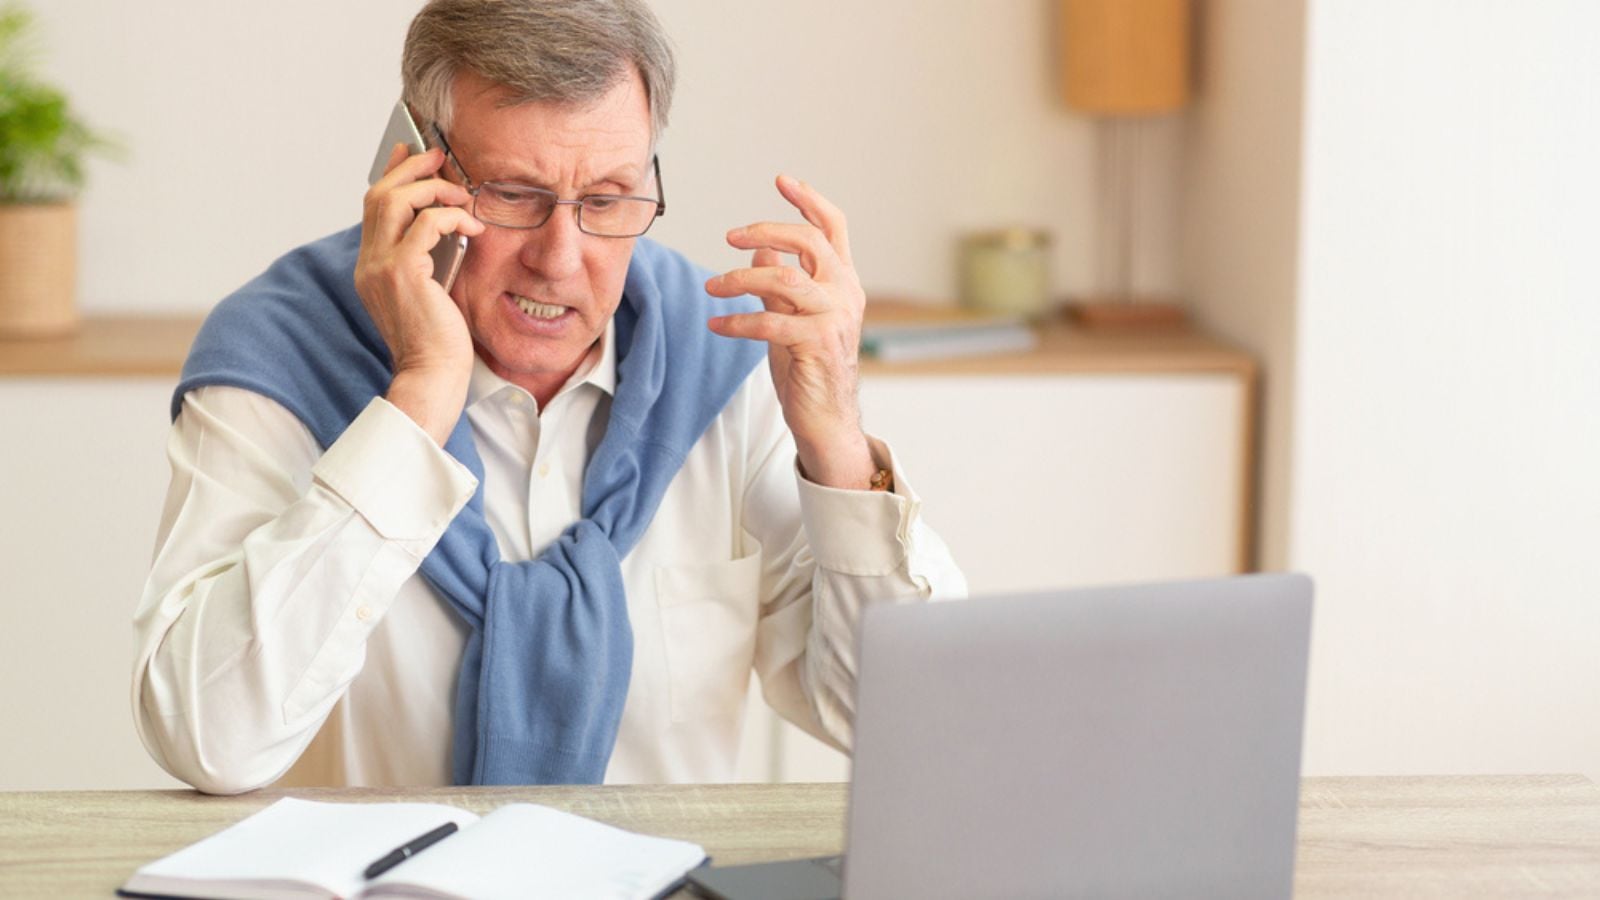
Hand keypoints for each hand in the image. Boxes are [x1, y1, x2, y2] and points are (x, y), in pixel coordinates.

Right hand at [354, 143, 485, 442]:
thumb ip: (426, 260)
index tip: (411, 153)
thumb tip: (444, 226)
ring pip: (395, 201)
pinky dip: (451, 217)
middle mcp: (368, 263)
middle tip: (439, 157)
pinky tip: (472, 227)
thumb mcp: (428, 292)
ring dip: (431, 189)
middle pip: (378, 195)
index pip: (374, 208)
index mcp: (371, 267)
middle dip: (410, 170)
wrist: (431, 376)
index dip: (392, 175)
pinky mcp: (403, 273)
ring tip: (460, 194)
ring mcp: (380, 267)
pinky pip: (425, 224)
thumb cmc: (437, 342)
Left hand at [705, 175, 876, 489]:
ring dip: (742, 278)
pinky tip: (716, 324)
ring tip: (713, 287)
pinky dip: (737, 321)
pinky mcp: (817, 345)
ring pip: (786, 279)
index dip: (809, 200)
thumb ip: (782, 280)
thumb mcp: (792, 315)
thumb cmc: (808, 367)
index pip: (834, 227)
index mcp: (844, 281)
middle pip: (811, 242)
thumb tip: (762, 247)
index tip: (782, 179)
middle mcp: (846, 294)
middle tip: (730, 237)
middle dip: (766, 230)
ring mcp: (835, 319)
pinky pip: (770, 322)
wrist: (825, 420)